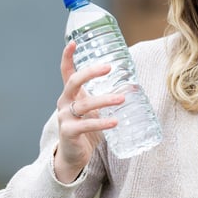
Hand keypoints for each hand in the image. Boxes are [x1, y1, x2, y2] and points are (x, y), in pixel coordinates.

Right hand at [53, 41, 124, 182]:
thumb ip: (105, 97)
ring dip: (104, 100)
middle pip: (74, 82)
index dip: (67, 56)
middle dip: (91, 72)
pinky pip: (86, 125)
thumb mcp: (93, 109)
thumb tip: (134, 88)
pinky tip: (114, 122)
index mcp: (70, 94)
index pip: (65, 71)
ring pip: (84, 104)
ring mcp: (65, 117)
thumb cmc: (85, 127)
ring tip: (121, 99)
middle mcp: (64, 102)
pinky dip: (102, 123)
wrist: (73, 155)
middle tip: (108, 68)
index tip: (74, 42)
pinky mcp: (69, 132)